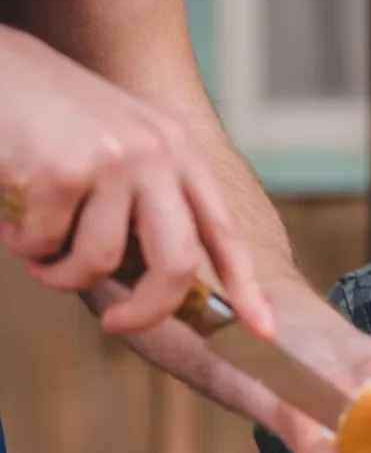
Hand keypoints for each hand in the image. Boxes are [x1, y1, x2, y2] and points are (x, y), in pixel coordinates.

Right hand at [0, 25, 273, 337]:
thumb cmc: (55, 122)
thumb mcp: (122, 151)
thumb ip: (148, 206)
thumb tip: (161, 287)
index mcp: (180, 153)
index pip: (223, 231)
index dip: (246, 286)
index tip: (263, 330)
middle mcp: (158, 153)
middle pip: (177, 263)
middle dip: (148, 309)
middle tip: (116, 322)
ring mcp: (114, 159)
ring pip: (101, 262)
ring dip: (61, 272)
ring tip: (39, 251)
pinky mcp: (63, 169)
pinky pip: (47, 244)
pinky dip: (24, 243)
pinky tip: (12, 215)